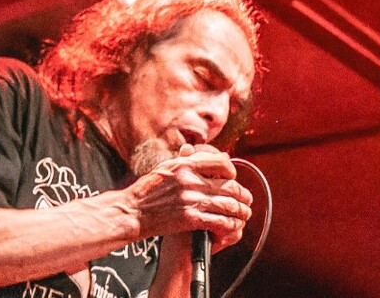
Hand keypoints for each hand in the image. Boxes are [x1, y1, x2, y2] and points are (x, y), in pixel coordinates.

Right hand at [125, 147, 252, 251]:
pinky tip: (230, 227)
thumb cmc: (148, 190)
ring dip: (240, 213)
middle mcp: (190, 179)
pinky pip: (221, 222)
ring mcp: (191, 199)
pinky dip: (230, 226)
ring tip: (242, 216)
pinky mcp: (191, 218)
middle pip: (230, 186)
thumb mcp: (166, 167)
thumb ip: (188, 160)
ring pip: (229, 206)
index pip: (221, 163)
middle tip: (246, 202)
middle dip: (243, 196)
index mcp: (184, 164)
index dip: (232, 172)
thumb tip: (212, 153)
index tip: (232, 179)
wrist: (133, 210)